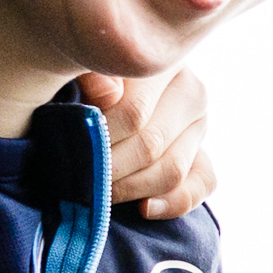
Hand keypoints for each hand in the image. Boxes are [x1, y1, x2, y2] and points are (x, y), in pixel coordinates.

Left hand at [84, 66, 216, 216]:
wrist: (99, 88)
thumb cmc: (81, 73)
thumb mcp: (80, 65)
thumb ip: (91, 73)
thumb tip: (107, 96)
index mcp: (162, 64)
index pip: (135, 113)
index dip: (100, 139)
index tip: (69, 151)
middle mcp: (191, 92)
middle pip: (152, 146)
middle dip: (110, 168)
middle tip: (77, 179)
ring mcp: (200, 126)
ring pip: (172, 170)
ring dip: (131, 188)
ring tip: (97, 192)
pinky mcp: (203, 155)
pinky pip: (200, 185)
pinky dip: (173, 203)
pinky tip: (143, 209)